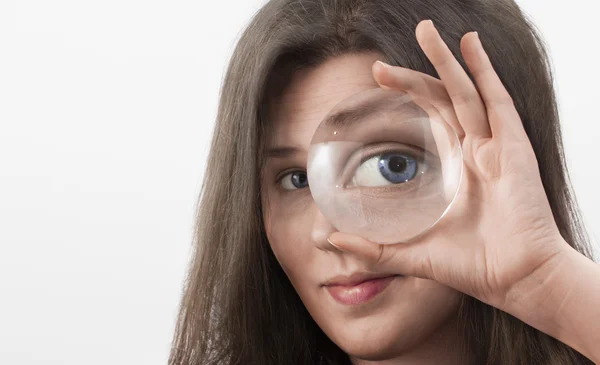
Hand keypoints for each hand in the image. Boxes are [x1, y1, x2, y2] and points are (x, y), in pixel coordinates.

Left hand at [327, 19, 571, 310]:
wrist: (516, 282)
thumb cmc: (473, 267)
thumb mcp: (412, 251)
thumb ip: (373, 247)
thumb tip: (330, 238)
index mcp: (457, 169)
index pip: (428, 119)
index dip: (405, 98)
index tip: (376, 82)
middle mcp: (476, 151)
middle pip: (442, 100)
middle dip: (414, 76)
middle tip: (380, 64)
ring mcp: (496, 147)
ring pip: (466, 91)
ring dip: (446, 60)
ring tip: (426, 29)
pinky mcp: (514, 149)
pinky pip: (498, 101)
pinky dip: (485, 70)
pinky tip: (468, 44)